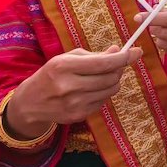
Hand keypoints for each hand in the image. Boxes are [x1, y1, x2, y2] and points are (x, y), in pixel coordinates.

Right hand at [8, 45, 141, 135]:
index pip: (103, 63)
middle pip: (111, 77)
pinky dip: (104, 93)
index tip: (136, 51)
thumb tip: (118, 51)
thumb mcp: (68, 58)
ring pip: (111, 90)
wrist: (30, 103)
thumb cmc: (52, 74)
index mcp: (64, 66)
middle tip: (118, 63)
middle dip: (120, 68)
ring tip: (102, 76)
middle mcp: (69, 86)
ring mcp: (74, 103)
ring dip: (113, 81)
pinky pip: (103, 101)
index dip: (123, 57)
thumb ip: (94, 55)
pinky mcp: (78, 115)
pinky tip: (92, 90)